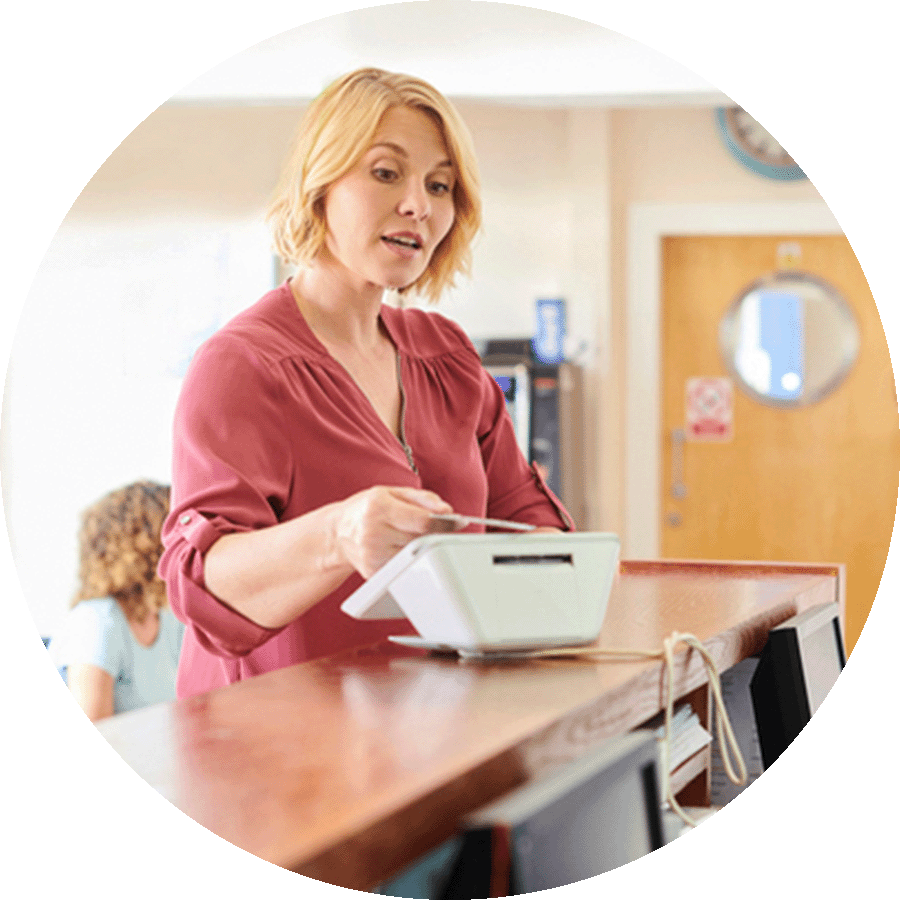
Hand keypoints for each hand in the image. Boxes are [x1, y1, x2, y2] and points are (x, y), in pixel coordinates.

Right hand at [334, 486, 453, 577]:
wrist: (337, 532)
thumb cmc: (366, 509)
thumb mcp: (392, 492)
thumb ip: (423, 499)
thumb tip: (447, 511)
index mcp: (379, 508)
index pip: (422, 521)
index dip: (444, 523)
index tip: (457, 522)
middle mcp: (373, 533)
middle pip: (421, 539)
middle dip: (433, 534)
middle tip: (435, 528)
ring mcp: (373, 556)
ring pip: (415, 555)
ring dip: (421, 547)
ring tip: (410, 536)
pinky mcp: (374, 573)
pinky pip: (404, 567)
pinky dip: (409, 558)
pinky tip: (399, 548)